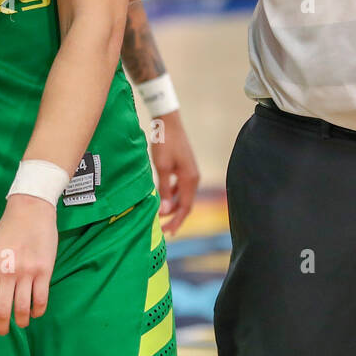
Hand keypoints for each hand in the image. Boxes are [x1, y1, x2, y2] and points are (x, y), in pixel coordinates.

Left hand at [0, 194, 57, 337]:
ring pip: (22, 309)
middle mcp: (6, 273)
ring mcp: (26, 272)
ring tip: (21, 322)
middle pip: (2, 312)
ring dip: (21, 322)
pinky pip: (41, 299)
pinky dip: (37, 311)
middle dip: (1, 328)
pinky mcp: (44, 270)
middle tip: (3, 331)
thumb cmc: (7, 231)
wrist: (30, 209)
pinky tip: (35, 312)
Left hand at [148, 110, 198, 236]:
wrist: (168, 122)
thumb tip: (164, 211)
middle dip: (175, 217)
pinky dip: (173, 195)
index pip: (185, 207)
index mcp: (189, 179)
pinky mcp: (186, 167)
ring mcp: (191, 172)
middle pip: (186, 203)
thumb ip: (163, 189)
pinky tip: (164, 196)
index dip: (176, 221)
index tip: (167, 233)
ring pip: (183, 196)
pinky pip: (181, 187)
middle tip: (162, 228)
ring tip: (161, 215)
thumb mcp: (162, 167)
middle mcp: (194, 177)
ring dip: (173, 206)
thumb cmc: (164, 143)